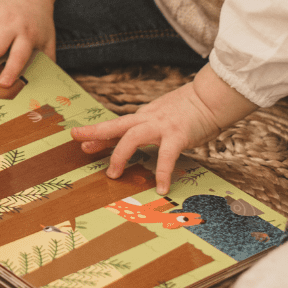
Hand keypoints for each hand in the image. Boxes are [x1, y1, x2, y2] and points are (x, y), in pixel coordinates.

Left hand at [70, 65, 256, 193]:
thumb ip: (150, 128)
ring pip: (132, 137)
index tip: (79, 138)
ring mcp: (161, 126)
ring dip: (120, 155)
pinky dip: (163, 172)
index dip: (97, 133)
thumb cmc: (189, 110)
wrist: (209, 98)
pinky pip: (166, 156)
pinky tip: (161, 188)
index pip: (116, 125)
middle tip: (77, 141)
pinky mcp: (178, 135)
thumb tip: (139, 138)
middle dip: (95, 133)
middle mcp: (147, 119)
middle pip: (115, 125)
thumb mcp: (163, 117)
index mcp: (143, 117)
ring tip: (113, 174)